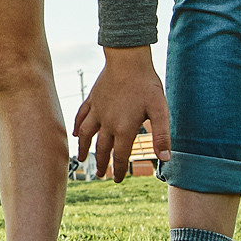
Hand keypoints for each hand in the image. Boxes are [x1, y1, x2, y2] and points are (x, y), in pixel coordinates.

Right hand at [73, 48, 166, 180]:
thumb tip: (166, 159)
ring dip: (83, 149)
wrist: (128, 60)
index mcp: (124, 128)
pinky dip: (76, 127)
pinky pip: (80, 117)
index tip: (117, 180)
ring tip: (82, 158)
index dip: (118, 170)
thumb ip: (162, 135)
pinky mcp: (92, 100)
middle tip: (101, 174)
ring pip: (85, 135)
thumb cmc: (146, 84)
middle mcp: (107, 123)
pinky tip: (74, 133)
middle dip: (101, 164)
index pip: (119, 156)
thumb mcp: (160, 110)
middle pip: (101, 149)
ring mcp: (97, 111)